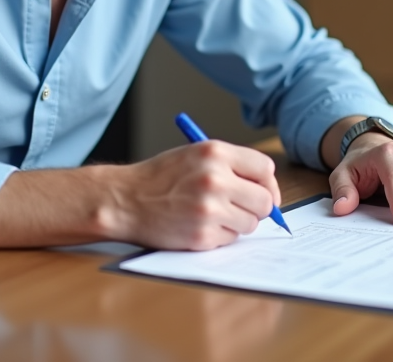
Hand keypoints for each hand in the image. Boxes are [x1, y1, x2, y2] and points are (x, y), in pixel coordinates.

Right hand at [104, 141, 281, 249]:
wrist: (125, 200)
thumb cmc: (160, 178)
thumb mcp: (194, 155)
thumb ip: (231, 166)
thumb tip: (266, 189)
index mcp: (215, 153)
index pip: (265, 169)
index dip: (267, 184)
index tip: (264, 193)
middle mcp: (215, 179)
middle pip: (264, 201)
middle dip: (257, 208)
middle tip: (241, 208)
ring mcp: (210, 209)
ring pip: (250, 223)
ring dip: (237, 223)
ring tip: (211, 214)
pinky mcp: (203, 235)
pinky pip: (230, 239)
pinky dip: (220, 236)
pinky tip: (198, 225)